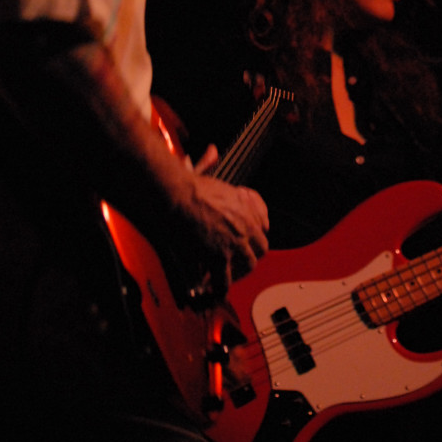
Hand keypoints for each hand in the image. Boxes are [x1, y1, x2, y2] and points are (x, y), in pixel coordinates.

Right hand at [178, 143, 268, 297]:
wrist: (177, 195)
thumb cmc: (187, 184)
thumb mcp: (207, 171)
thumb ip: (210, 163)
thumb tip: (211, 150)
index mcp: (245, 206)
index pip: (263, 228)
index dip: (255, 237)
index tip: (248, 243)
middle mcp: (244, 224)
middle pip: (260, 249)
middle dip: (251, 257)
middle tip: (239, 263)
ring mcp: (233, 241)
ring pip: (247, 265)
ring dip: (238, 273)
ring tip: (229, 279)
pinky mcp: (217, 256)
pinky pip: (224, 279)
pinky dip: (219, 288)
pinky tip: (213, 291)